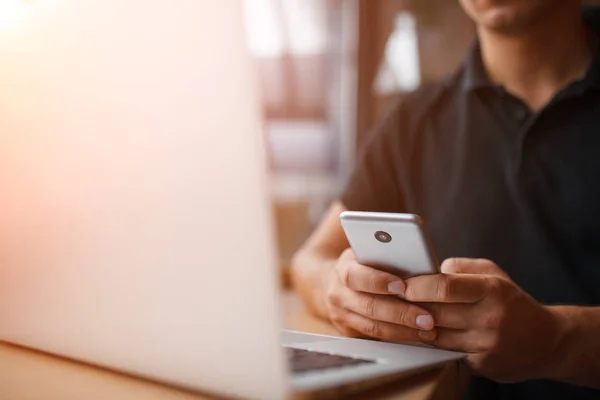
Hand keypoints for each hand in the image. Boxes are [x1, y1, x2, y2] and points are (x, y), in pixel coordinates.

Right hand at [324, 249, 437, 341]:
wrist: (336, 284)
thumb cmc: (362, 266)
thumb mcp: (368, 254)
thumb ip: (386, 258)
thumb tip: (418, 263)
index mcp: (343, 270)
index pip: (356, 276)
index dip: (378, 281)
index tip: (402, 286)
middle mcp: (338, 294)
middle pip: (369, 306)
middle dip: (401, 314)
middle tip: (427, 317)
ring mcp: (341, 316)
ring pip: (373, 327)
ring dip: (404, 330)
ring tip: (428, 329)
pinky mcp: (349, 333)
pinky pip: (375, 338)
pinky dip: (399, 337)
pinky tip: (418, 334)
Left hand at [403, 258, 563, 382]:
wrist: (546, 341)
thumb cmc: (512, 302)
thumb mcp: (493, 273)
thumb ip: (461, 267)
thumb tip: (431, 269)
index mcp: (492, 290)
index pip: (444, 287)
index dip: (416, 286)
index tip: (398, 284)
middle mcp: (490, 318)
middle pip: (435, 312)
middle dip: (410, 306)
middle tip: (392, 299)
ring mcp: (486, 345)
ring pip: (436, 336)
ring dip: (417, 326)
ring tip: (404, 315)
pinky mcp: (482, 366)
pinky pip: (446, 353)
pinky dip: (433, 343)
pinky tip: (425, 333)